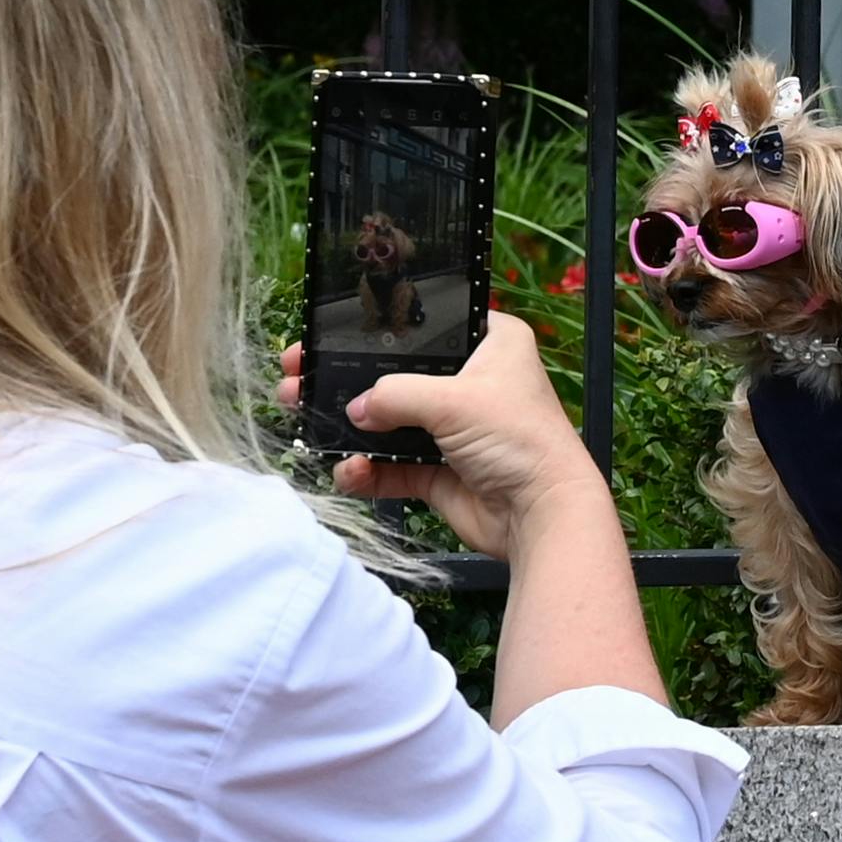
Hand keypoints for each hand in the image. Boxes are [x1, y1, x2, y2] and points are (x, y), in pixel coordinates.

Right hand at [277, 317, 606, 559]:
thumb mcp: (452, 400)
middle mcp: (471, 382)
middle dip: (347, 383)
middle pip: (396, 376)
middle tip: (298, 379)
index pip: (425, 326)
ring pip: (389, 422)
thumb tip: (354, 409)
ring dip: (350, 428)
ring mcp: (454, 429)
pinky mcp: (441, 471)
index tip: (326, 334)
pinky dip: (368, 469)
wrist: (543, 515)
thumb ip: (394, 395)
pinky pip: (393, 466)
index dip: (376, 330)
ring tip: (305, 421)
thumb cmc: (517, 439)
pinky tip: (348, 470)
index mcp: (489, 343)